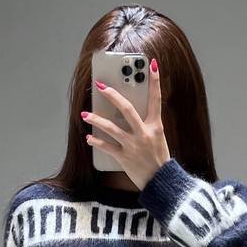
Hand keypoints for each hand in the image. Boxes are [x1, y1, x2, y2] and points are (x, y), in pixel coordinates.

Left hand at [82, 57, 170, 189]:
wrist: (161, 182)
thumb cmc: (159, 160)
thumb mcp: (159, 139)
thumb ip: (147, 125)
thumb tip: (130, 113)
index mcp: (156, 126)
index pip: (156, 99)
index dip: (155, 81)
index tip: (151, 64)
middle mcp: (144, 133)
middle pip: (127, 109)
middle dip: (112, 95)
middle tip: (101, 86)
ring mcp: (133, 146)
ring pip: (111, 128)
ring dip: (96, 120)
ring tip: (85, 115)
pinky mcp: (124, 158)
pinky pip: (107, 147)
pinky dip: (96, 142)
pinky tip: (89, 138)